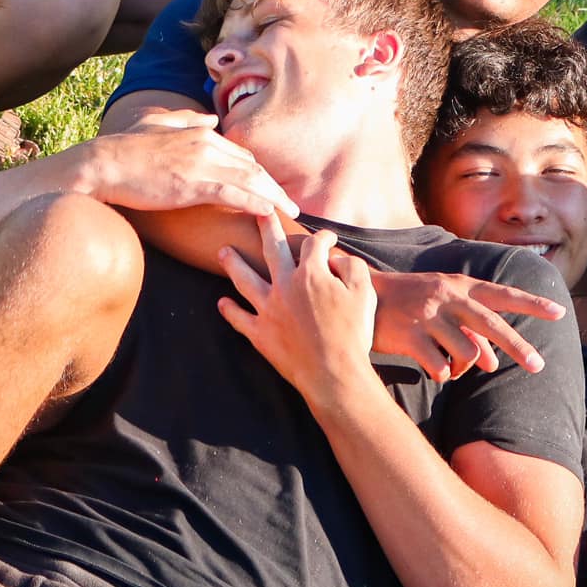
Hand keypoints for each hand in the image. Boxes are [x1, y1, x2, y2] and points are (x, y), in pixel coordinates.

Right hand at [88, 111, 298, 218]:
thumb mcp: (157, 124)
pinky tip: (269, 214)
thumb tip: (210, 118)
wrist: (103, 164)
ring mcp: (201, 163)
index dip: (260, 175)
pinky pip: (233, 194)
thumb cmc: (125, 148)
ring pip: (249, 180)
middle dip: (274, 187)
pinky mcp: (192, 184)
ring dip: (274, 198)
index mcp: (200, 132)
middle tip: (291, 206)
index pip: (241, 155)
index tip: (272, 191)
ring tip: (290, 214)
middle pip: (252, 167)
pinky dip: (254, 203)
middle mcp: (206, 143)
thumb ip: (186, 120)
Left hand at [218, 217, 379, 410]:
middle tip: (258, 212)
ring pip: (244, 279)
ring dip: (233, 263)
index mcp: (310, 274)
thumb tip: (338, 258)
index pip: (313, 244)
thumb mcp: (364, 293)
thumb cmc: (353, 334)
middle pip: (272, 248)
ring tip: (222, 251)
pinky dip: (230, 310)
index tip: (328, 239)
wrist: (334, 375)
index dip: (323, 238)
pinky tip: (221, 303)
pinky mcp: (260, 334)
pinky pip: (240, 319)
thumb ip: (353, 267)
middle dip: (266, 226)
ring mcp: (268, 310)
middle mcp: (284, 286)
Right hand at [367, 270, 564, 380]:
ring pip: (466, 353)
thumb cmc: (409, 302)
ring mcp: (428, 316)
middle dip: (518, 347)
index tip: (559, 312)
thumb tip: (491, 362)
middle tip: (538, 366)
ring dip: (464, 367)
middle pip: (491, 326)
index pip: (501, 294)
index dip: (531, 304)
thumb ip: (469, 328)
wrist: (362, 296)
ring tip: (452, 368)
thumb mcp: (441, 303)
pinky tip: (433, 369)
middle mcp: (446, 297)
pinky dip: (442, 374)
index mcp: (458, 285)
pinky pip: (440, 367)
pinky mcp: (410, 336)